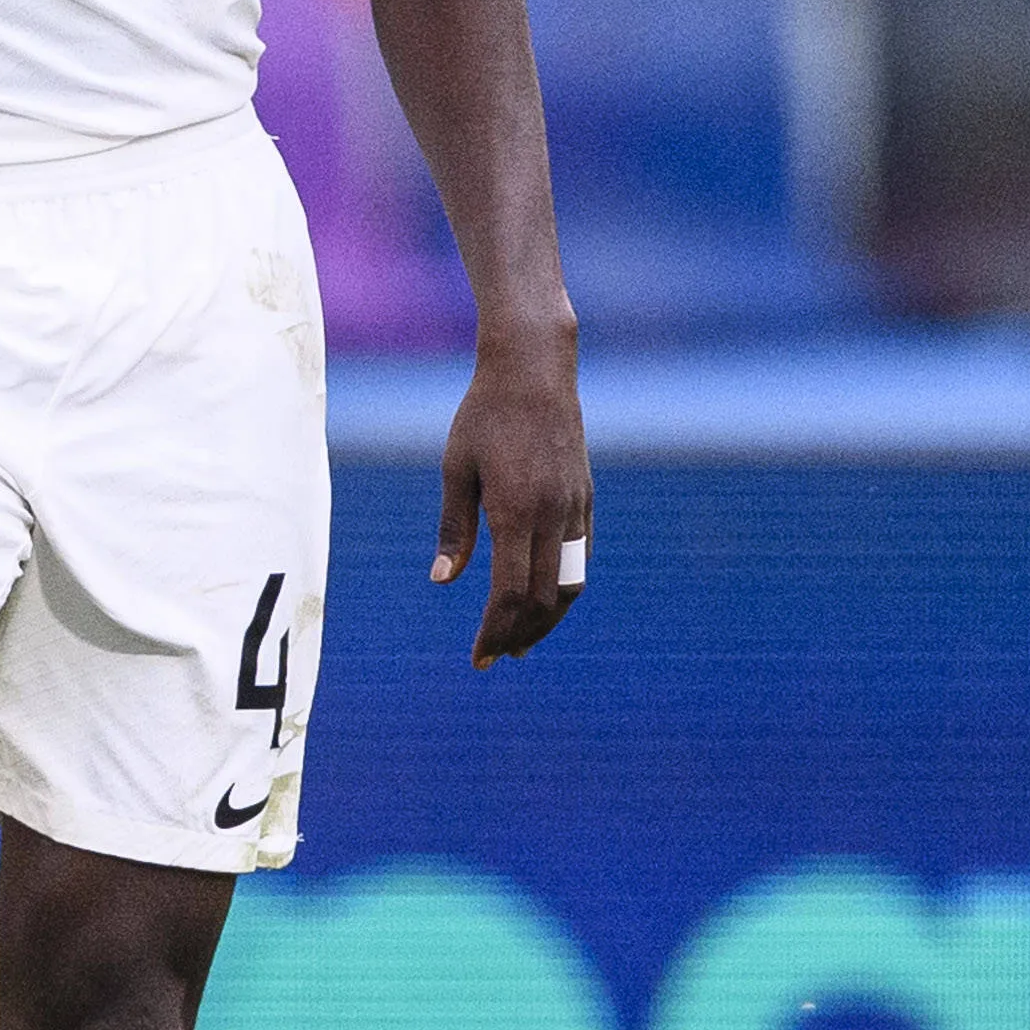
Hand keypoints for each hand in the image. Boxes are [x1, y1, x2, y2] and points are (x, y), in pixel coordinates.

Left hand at [428, 333, 590, 668]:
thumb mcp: (456, 470)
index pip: (508, 593)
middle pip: (541, 599)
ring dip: (546, 619)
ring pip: (570, 584)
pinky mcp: (585, 499)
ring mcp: (575, 508)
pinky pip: (580, 557)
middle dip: (518, 635)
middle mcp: (552, 515)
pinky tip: (543, 598)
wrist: (534, 371)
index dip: (494, 632)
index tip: (479, 658)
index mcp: (515, 511)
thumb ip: (455, 529)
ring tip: (521, 640)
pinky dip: (563, 588)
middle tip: (495, 657)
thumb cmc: (484, 416)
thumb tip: (443, 581)